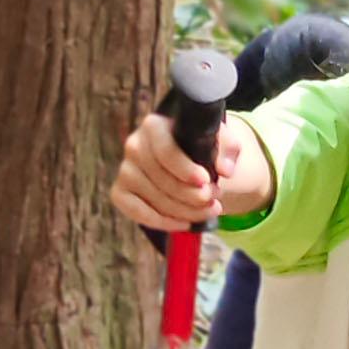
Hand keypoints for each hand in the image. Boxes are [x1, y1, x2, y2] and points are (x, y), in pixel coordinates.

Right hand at [109, 111, 248, 232]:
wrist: (182, 155)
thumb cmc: (200, 145)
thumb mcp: (219, 139)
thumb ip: (227, 148)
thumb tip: (225, 169)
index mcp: (154, 125)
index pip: (166, 151)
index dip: (185, 169)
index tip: (205, 180)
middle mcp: (133, 145)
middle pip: (162, 179)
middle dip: (192, 195)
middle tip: (215, 199)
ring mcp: (125, 170)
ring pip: (155, 199)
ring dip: (186, 211)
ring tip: (210, 210)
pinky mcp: (120, 192)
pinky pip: (137, 213)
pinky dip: (162, 222)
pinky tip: (185, 223)